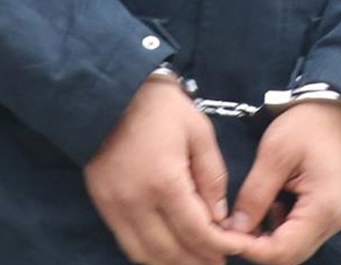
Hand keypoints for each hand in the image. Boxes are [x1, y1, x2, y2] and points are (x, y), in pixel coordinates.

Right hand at [85, 77, 254, 264]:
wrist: (108, 93)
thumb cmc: (159, 108)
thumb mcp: (199, 132)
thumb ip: (212, 177)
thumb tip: (220, 217)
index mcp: (165, 182)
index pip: (197, 232)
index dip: (220, 246)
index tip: (237, 247)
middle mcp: (136, 202)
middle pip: (172, 252)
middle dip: (200, 262)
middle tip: (219, 263)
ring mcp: (115, 207)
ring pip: (146, 255)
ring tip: (197, 262)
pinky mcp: (102, 205)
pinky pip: (127, 243)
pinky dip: (150, 255)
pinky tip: (169, 253)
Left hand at [225, 102, 340, 264]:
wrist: (336, 113)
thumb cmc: (308, 126)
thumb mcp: (275, 153)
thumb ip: (255, 193)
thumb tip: (235, 227)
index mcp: (323, 208)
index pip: (283, 249)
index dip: (250, 248)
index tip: (223, 235)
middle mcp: (331, 221)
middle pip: (288, 255)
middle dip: (255, 248)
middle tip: (227, 228)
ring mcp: (330, 220)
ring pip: (292, 249)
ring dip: (264, 241)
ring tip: (241, 218)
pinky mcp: (323, 215)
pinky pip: (297, 236)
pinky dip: (275, 231)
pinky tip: (263, 209)